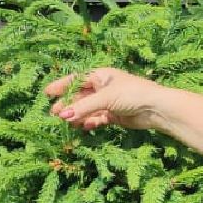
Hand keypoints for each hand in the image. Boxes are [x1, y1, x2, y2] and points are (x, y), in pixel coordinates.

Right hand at [45, 68, 161, 130]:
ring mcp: (109, 102)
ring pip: (88, 109)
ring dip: (78, 115)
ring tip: (68, 123)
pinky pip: (97, 118)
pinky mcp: (114, 115)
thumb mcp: (105, 98)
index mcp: (102, 76)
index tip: (47, 93)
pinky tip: (85, 126)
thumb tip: (63, 115)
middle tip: (55, 114)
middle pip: (81, 96)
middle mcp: (104, 88)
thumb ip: (83, 107)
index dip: (62, 86)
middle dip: (68, 105)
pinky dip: (91, 122)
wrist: (155, 108)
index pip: (76, 79)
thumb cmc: (132, 94)